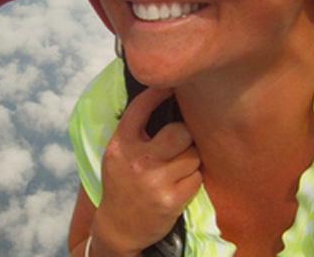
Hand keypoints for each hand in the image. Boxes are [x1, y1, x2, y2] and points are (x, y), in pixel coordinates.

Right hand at [92, 87, 201, 255]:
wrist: (119, 227)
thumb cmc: (121, 184)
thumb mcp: (117, 154)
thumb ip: (133, 131)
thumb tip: (157, 95)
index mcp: (120, 144)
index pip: (140, 108)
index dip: (157, 92)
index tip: (171, 84)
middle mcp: (137, 160)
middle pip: (179, 132)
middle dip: (184, 136)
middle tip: (178, 144)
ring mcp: (154, 181)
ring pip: (192, 155)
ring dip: (190, 160)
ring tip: (176, 168)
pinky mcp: (170, 201)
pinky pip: (196, 178)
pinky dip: (193, 180)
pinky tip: (179, 185)